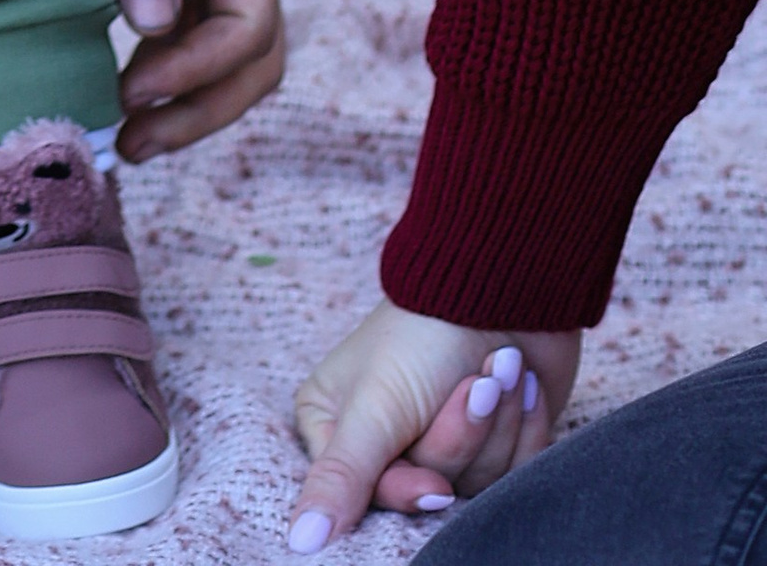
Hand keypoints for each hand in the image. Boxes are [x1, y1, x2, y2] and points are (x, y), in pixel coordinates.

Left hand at [86, 0, 285, 156]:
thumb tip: (153, 27)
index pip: (251, 24)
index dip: (200, 71)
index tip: (134, 88)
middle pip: (253, 55)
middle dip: (202, 106)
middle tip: (133, 140)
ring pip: (224, 51)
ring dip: (185, 100)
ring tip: (125, 133)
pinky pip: (188, 29)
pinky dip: (164, 69)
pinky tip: (119, 88)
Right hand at [289, 303, 579, 542]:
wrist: (506, 284)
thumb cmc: (424, 332)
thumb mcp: (374, 406)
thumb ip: (342, 477)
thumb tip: (301, 542)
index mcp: (336, 424)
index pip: (369, 500)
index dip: (409, 492)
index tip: (435, 482)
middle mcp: (387, 438)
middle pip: (428, 491)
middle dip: (461, 437)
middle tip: (472, 383)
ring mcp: (444, 439)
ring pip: (475, 484)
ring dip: (496, 423)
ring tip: (499, 365)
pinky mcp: (495, 440)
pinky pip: (514, 473)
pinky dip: (524, 428)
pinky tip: (521, 383)